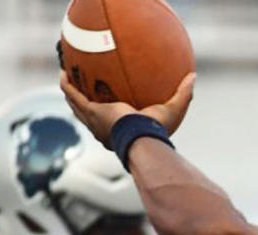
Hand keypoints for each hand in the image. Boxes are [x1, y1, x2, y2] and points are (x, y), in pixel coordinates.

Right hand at [59, 71, 194, 147]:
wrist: (141, 138)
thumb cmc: (157, 130)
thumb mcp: (173, 109)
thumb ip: (183, 93)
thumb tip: (193, 76)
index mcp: (120, 131)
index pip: (112, 123)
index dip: (108, 113)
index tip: (109, 102)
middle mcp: (103, 129)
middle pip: (89, 115)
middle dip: (83, 102)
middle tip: (82, 88)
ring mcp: (94, 121)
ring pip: (76, 106)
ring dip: (71, 92)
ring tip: (67, 78)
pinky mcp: (90, 111)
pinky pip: (74, 95)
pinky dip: (68, 85)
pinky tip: (64, 73)